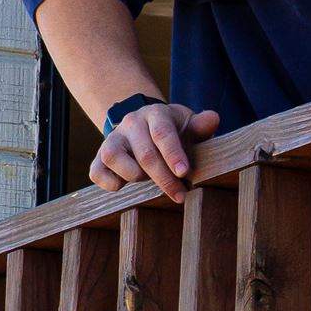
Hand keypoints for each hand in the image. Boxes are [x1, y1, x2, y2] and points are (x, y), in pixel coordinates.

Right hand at [92, 99, 219, 202]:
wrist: (147, 126)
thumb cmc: (175, 131)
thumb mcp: (189, 125)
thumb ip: (201, 125)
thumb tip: (213, 119)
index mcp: (156, 114)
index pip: (163, 133)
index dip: (173, 154)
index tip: (184, 172)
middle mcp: (131, 123)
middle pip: (144, 153)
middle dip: (164, 178)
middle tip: (180, 195)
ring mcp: (113, 139)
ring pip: (113, 157)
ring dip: (134, 176)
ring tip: (149, 181)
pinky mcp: (100, 156)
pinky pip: (97, 171)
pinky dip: (109, 183)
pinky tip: (125, 188)